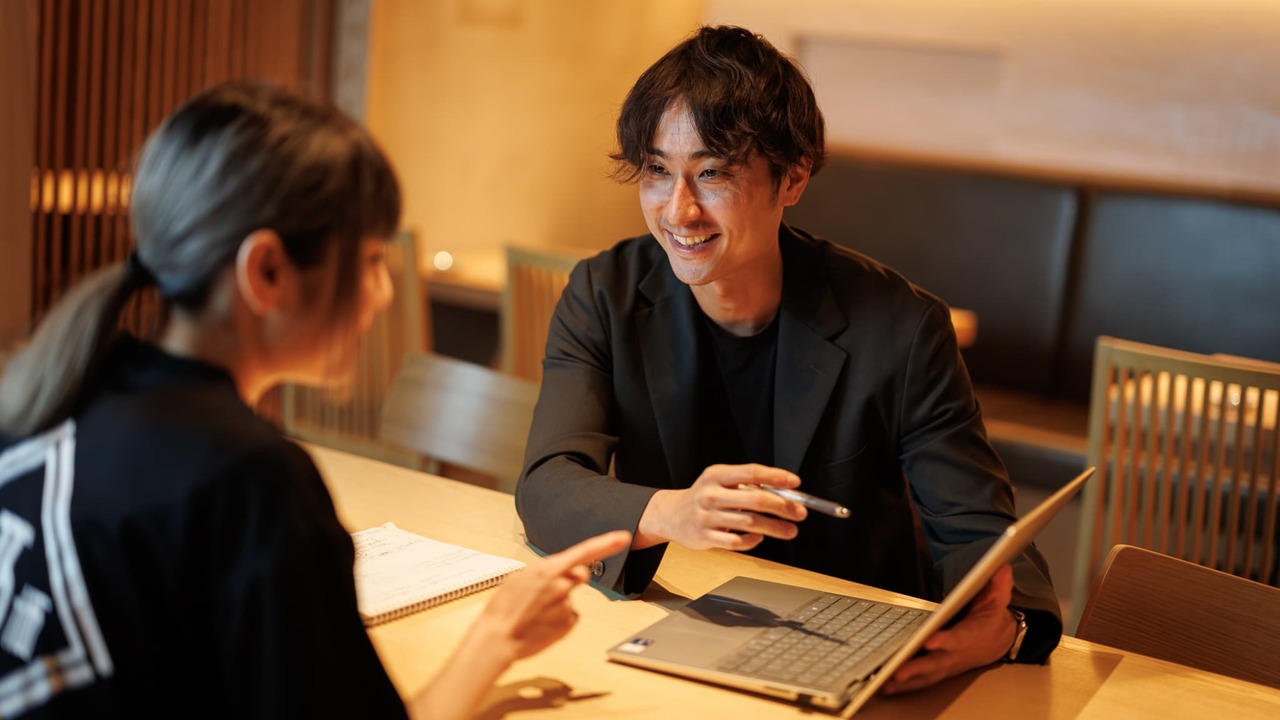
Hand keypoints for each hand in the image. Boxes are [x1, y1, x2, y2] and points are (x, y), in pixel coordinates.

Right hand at [479, 529, 633, 658]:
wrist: (498, 638)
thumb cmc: (503, 607)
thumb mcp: (519, 577)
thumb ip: (544, 570)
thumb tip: (557, 572)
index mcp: (549, 569)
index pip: (585, 551)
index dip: (606, 543)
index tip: (623, 537)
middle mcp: (562, 585)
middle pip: (581, 574)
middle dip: (571, 578)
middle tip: (548, 590)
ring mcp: (567, 606)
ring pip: (570, 598)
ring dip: (558, 602)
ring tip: (535, 611)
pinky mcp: (568, 624)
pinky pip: (570, 616)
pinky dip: (558, 619)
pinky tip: (541, 623)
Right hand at [634, 464, 806, 551]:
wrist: (672, 515)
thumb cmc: (705, 496)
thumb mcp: (720, 481)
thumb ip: (747, 485)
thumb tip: (784, 493)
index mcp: (716, 475)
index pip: (751, 472)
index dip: (776, 477)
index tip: (795, 483)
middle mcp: (711, 494)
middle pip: (755, 500)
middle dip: (783, 507)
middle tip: (799, 512)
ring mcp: (707, 517)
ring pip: (750, 523)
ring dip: (775, 527)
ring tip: (791, 530)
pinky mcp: (706, 537)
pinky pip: (737, 542)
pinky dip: (752, 540)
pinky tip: (759, 537)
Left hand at [881, 564, 1017, 694]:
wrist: (998, 640)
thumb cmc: (991, 618)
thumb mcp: (998, 599)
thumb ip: (998, 585)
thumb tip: (1002, 568)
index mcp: (971, 636)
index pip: (958, 639)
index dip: (945, 641)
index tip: (930, 641)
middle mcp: (957, 654)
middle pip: (936, 663)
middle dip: (917, 668)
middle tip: (898, 671)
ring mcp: (948, 664)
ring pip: (927, 675)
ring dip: (906, 681)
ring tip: (885, 684)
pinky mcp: (940, 670)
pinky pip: (922, 680)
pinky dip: (905, 685)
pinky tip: (886, 688)